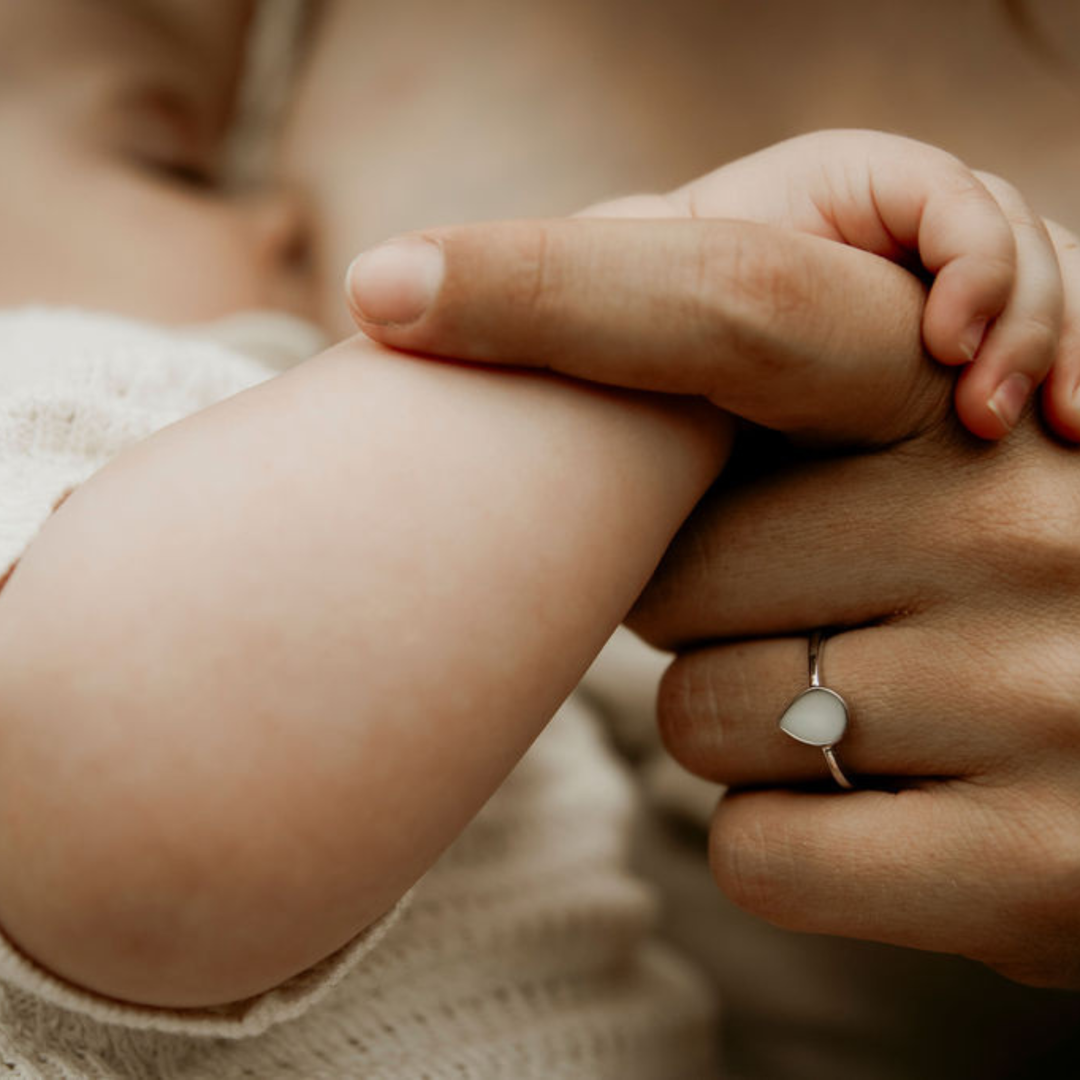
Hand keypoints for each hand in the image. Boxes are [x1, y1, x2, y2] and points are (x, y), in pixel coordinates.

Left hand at [342, 192, 1079, 986]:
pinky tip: (892, 818)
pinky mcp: (1035, 866)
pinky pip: (762, 849)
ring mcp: (1037, 694)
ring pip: (700, 716)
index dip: (544, 288)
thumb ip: (799, 427)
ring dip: (743, 725)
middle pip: (674, 571)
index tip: (386, 283)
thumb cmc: (995, 591)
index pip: (728, 310)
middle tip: (821, 616)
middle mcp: (1017, 521)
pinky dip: (788, 844)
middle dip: (703, 611)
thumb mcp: (929, 467)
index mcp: (968, 404)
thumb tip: (578, 442)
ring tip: (875, 713)